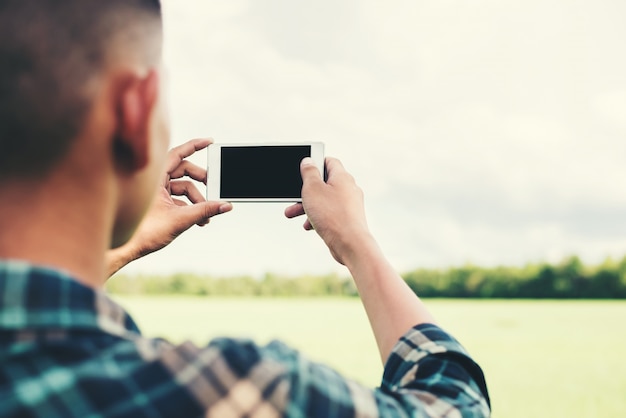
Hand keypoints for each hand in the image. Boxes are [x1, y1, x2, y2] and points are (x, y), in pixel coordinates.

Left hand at [106, 138, 231, 276]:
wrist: (126, 250)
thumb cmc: (144, 233)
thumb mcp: (181, 220)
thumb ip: (205, 210)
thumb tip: (226, 205)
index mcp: (154, 177)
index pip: (178, 154)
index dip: (195, 146)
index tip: (210, 142)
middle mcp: (153, 181)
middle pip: (183, 171)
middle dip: (201, 181)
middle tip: (215, 188)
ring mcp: (155, 192)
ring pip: (182, 187)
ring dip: (197, 199)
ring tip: (206, 216)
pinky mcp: (157, 203)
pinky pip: (177, 197)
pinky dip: (189, 206)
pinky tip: (198, 220)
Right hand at [285, 157, 371, 264]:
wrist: (350, 244)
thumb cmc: (332, 216)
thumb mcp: (312, 189)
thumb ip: (309, 172)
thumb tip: (308, 161)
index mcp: (342, 177)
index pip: (329, 162)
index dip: (315, 163)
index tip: (303, 169)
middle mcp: (349, 189)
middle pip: (324, 184)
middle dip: (305, 191)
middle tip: (291, 197)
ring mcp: (350, 205)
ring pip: (325, 201)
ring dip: (307, 206)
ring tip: (292, 214)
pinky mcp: (348, 220)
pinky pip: (330, 214)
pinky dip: (318, 218)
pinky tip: (309, 226)